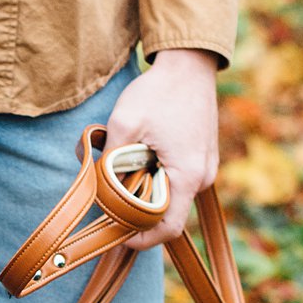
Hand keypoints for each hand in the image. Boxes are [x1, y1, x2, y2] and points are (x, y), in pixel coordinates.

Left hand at [103, 48, 219, 251]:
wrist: (190, 64)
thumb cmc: (160, 91)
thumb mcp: (124, 123)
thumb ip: (110, 160)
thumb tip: (97, 187)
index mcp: (187, 175)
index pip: (168, 228)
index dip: (141, 239)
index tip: (117, 235)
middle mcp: (202, 177)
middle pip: (167, 214)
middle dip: (137, 212)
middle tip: (111, 197)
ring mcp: (205, 167)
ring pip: (171, 196)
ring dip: (145, 191)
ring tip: (123, 168)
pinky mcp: (200, 158)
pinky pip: (176, 180)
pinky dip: (155, 177)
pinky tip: (139, 155)